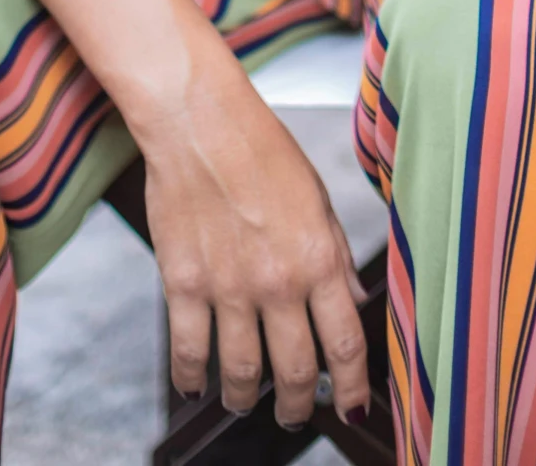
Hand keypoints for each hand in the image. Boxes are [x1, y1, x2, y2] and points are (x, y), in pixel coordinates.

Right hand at [135, 51, 369, 428]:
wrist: (199, 122)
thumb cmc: (261, 148)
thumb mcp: (318, 196)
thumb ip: (336, 254)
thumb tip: (353, 302)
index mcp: (317, 258)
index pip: (344, 343)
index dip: (350, 387)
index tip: (351, 406)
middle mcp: (277, 281)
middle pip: (294, 371)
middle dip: (297, 404)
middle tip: (294, 413)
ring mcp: (227, 288)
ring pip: (242, 373)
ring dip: (246, 399)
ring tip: (246, 403)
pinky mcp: (181, 285)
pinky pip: (188, 352)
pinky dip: (193, 379)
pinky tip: (198, 385)